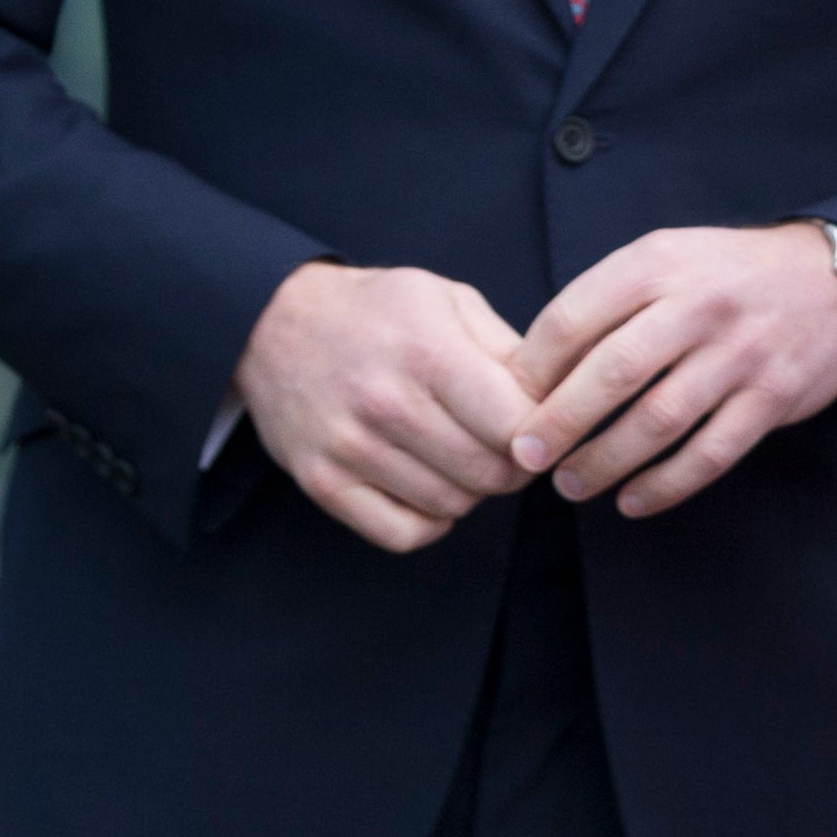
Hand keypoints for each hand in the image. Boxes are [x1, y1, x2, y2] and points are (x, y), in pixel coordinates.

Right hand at [231, 260, 535, 552]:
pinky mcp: (320, 482)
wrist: (273, 323)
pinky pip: (402, 535)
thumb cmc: (379, 311)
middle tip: (507, 445)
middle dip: (515, 465)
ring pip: (452, 506)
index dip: (546, 431)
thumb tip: (563, 401)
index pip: (517, 424)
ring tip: (462, 453)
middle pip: (490, 473)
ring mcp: (347, 448)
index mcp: (427, 353)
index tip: (544, 424)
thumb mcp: (450, 301)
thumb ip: (511, 351)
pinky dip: (430, 522)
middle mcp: (385, 404)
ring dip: (471, 490)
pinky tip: (431, 487)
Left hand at [505, 223, 836, 517]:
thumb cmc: (726, 276)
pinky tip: (633, 501)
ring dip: (605, 462)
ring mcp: (741, 353)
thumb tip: (535, 373)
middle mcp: (700, 305)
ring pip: (659, 421)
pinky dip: (666, 485)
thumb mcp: (667, 258)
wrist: (833, 278)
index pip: (573, 319)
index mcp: (659, 264)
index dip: (530, 371)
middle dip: (558, 425)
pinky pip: (710, 453)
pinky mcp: (772, 397)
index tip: (507, 405)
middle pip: (612, 374)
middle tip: (524, 458)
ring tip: (571, 486)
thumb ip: (609, 303)